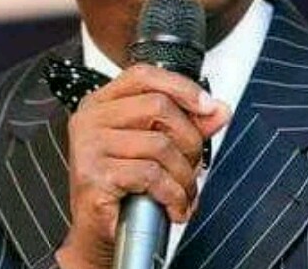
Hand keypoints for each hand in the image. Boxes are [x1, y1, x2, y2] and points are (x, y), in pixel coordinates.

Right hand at [55, 63, 230, 268]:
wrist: (98, 233)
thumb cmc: (124, 187)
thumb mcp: (156, 148)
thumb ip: (187, 125)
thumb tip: (219, 110)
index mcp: (102, 102)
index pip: (144, 75)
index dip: (180, 86)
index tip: (207, 106)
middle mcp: (91, 118)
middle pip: (158, 105)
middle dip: (189, 139)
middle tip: (194, 165)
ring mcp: (89, 145)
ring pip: (160, 144)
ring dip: (184, 175)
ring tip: (184, 192)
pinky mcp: (94, 175)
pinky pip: (151, 175)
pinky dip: (173, 194)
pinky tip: (173, 207)